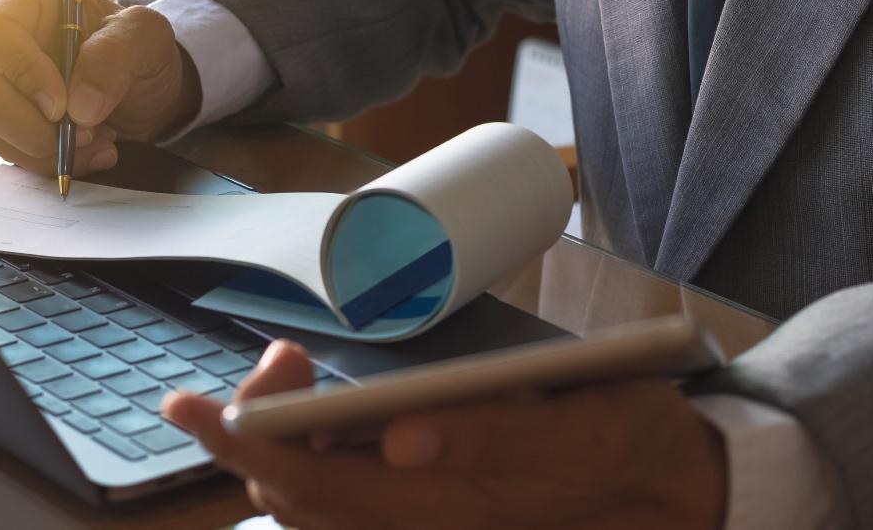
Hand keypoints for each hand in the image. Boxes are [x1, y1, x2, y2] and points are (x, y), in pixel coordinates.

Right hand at [0, 0, 201, 176]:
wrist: (145, 87)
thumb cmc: (139, 48)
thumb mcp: (146, 37)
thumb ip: (115, 57)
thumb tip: (78, 108)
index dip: (22, 73)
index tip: (62, 107)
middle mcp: (1, 42)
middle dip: (34, 129)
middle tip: (86, 134)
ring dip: (51, 150)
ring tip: (101, 140)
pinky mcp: (5, 121)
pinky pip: (14, 153)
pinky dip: (55, 162)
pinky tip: (94, 150)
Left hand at [164, 340, 727, 529]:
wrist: (678, 492)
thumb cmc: (634, 448)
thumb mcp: (579, 429)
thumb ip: (490, 436)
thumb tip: (398, 437)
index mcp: (448, 504)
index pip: (314, 486)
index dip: (247, 447)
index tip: (194, 406)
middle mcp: (424, 521)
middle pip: (299, 494)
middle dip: (255, 431)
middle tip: (272, 359)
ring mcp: (429, 518)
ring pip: (317, 499)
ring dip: (281, 441)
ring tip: (286, 374)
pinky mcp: (442, 505)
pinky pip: (352, 494)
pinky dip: (317, 451)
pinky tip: (325, 411)